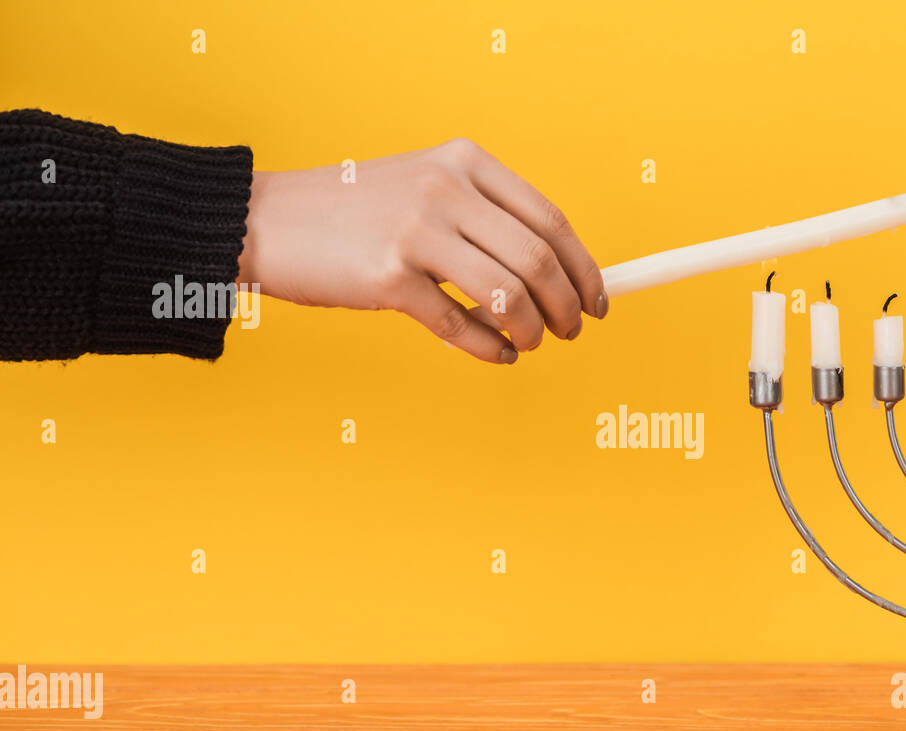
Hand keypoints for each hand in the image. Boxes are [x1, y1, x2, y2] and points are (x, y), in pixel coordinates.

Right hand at [237, 139, 606, 363]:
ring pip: (508, 295)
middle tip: (571, 331)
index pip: (550, 220)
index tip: (598, 300)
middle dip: (567, 305)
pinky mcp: (388, 277)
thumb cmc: (356, 215)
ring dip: (533, 331)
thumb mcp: (425, 189)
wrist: (268, 221)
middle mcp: (445, 189)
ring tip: (532, 345)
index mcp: (463, 162)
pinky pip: (461, 325)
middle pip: (538, 259)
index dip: (584, 267)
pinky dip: (491, 348)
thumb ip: (483, 218)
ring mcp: (416, 231)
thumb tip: (554, 272)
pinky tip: (500, 355)